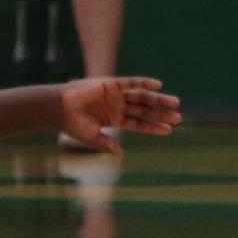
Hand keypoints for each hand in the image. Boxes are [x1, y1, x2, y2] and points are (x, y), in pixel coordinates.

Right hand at [59, 77, 182, 154]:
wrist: (58, 108)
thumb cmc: (71, 124)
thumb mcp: (91, 137)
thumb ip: (107, 143)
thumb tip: (121, 155)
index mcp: (114, 119)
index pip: (139, 123)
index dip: (154, 126)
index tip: (169, 130)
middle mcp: (118, 106)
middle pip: (145, 110)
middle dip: (161, 113)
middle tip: (179, 117)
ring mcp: (115, 94)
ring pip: (142, 97)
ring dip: (158, 100)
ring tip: (175, 103)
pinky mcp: (111, 83)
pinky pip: (131, 82)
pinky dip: (144, 83)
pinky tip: (158, 86)